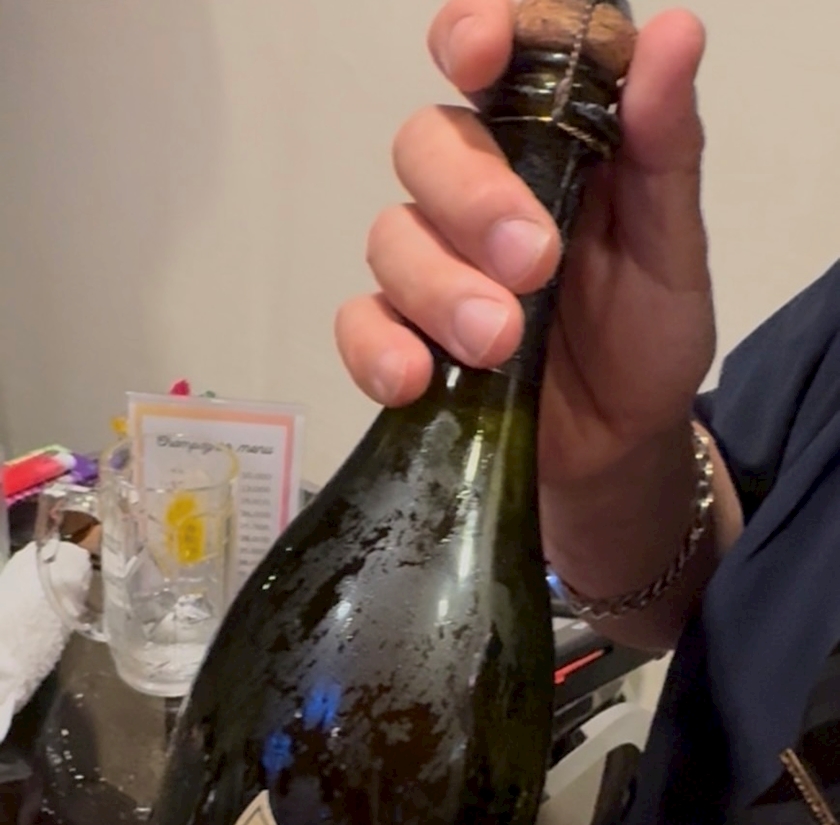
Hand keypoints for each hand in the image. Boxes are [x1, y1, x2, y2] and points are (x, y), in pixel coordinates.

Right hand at [336, 0, 714, 486]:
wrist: (619, 450)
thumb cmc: (646, 340)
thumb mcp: (672, 250)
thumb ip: (665, 151)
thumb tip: (676, 34)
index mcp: (548, 148)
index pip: (497, 61)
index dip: (475, 36)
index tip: (480, 53)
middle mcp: (478, 195)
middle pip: (427, 145)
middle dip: (471, 198)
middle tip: (533, 264)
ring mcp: (434, 268)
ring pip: (390, 236)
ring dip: (439, 286)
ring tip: (498, 343)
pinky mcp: (405, 338)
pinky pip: (359, 325)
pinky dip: (377, 348)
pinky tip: (417, 379)